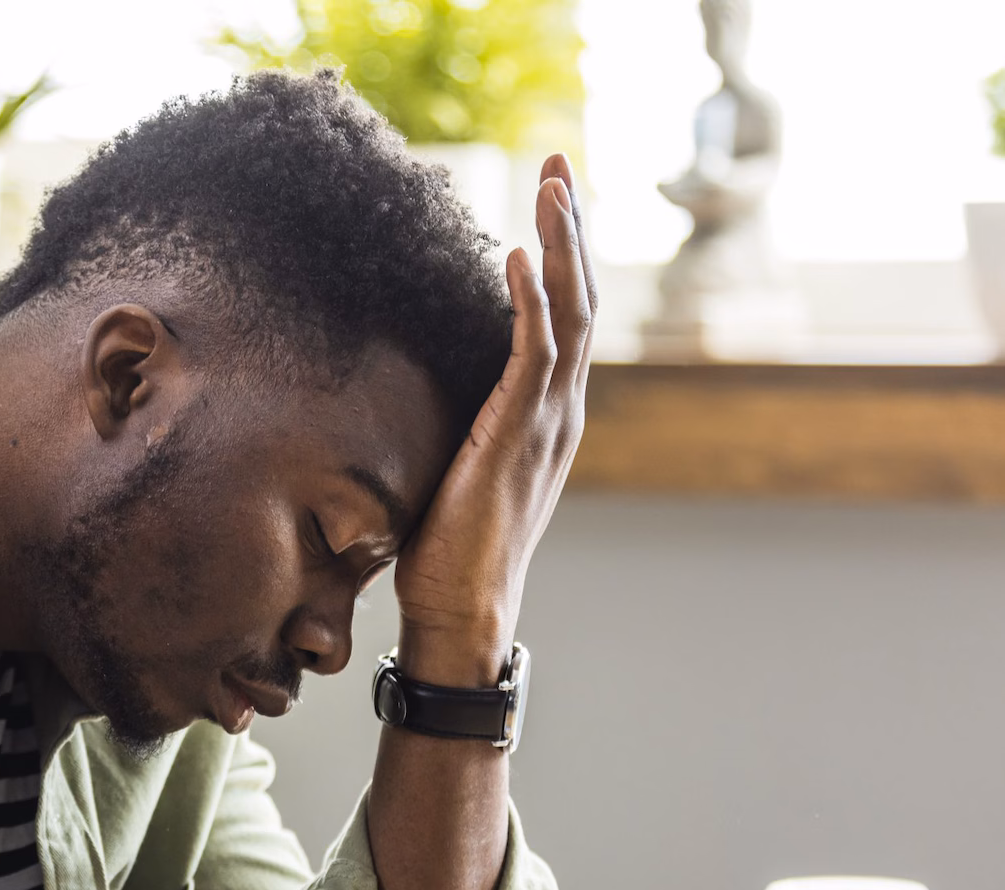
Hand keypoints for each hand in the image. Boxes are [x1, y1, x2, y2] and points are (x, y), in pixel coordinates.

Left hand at [392, 152, 595, 685]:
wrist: (461, 610)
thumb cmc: (448, 551)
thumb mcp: (460, 470)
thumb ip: (462, 427)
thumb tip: (421, 396)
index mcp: (550, 418)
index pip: (569, 319)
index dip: (563, 257)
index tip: (552, 202)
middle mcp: (561, 412)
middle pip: (582, 299)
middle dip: (571, 228)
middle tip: (560, 165)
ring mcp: (547, 423)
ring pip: (570, 312)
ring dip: (561, 244)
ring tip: (552, 184)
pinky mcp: (518, 435)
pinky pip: (534, 352)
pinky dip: (530, 299)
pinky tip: (517, 254)